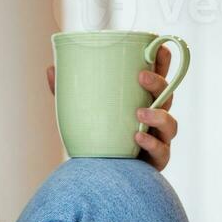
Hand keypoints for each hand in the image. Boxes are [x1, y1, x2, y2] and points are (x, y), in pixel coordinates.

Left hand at [46, 44, 179, 171]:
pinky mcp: (155, 161)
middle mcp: (154, 118)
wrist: (95, 175)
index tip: (159, 47)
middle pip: (168, 96)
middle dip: (159, 82)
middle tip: (141, 75)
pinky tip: (137, 138)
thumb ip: (67, 92)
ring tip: (139, 113)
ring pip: (170, 125)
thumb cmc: (94, 137)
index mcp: (141, 100)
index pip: (158, 77)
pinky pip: (162, 153)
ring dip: (159, 116)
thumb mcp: (80, 111)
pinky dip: (152, 144)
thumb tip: (51, 69)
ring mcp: (158, 140)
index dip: (163, 61)